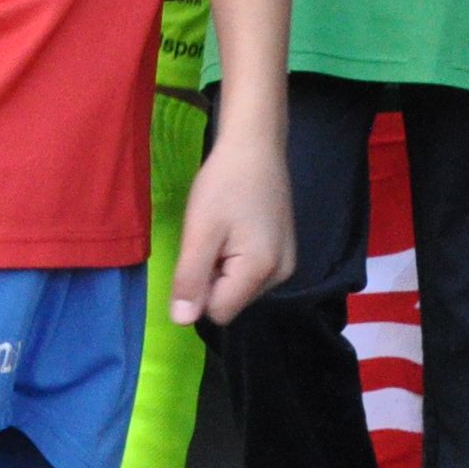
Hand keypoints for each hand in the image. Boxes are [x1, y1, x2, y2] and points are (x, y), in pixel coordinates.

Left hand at [168, 129, 291, 327]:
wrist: (255, 145)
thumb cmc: (224, 184)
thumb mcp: (199, 231)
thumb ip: (191, 279)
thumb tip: (182, 322)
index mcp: (261, 272)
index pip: (218, 311)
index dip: (199, 288)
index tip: (199, 251)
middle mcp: (281, 275)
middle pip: (230, 300)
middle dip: (212, 276)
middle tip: (211, 236)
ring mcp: (286, 264)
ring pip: (239, 287)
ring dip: (223, 266)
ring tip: (223, 229)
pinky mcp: (285, 252)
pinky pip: (251, 272)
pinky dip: (236, 257)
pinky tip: (235, 228)